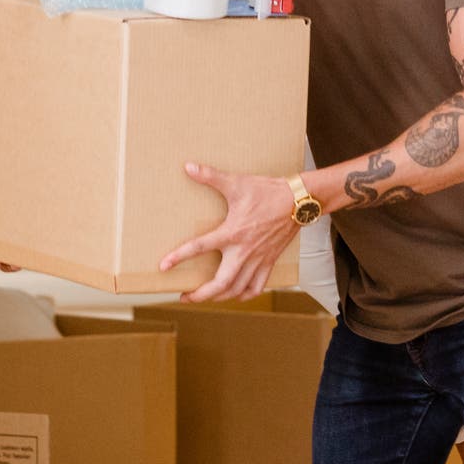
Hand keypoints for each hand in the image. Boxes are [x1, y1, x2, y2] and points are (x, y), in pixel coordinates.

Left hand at [157, 162, 299, 301]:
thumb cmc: (268, 192)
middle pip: (220, 283)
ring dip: (220, 297)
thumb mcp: (237, 183)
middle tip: (185, 297)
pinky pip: (257, 286)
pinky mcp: (269, 261)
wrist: (299, 201)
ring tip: (206, 297)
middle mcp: (243, 251)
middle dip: (201, 295)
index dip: (179, 257)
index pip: (199, 247)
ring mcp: (258, 259)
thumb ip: (210, 176)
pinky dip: (246, 295)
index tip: (163, 266)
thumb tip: (188, 166)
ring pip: (238, 289)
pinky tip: (237, 295)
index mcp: (232, 232)